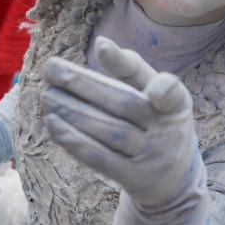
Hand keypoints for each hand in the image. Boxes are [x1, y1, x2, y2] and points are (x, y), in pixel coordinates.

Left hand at [42, 36, 200, 211]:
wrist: (174, 182)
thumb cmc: (156, 123)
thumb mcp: (157, 96)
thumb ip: (132, 69)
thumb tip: (101, 43)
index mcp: (177, 104)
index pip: (167, 88)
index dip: (148, 76)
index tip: (108, 50)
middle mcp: (169, 131)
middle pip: (124, 104)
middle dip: (85, 85)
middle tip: (51, 68)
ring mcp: (152, 157)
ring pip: (109, 131)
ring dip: (73, 112)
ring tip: (47, 95)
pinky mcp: (134, 179)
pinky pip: (100, 158)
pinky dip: (75, 140)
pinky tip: (53, 123)